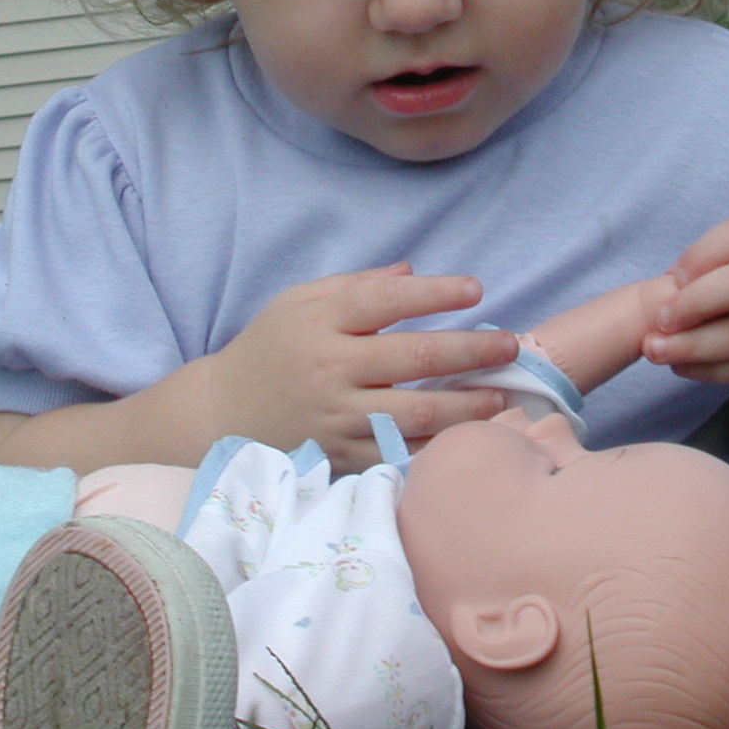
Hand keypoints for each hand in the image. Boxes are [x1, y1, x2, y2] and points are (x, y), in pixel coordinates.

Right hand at [189, 263, 518, 471]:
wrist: (217, 416)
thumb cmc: (267, 351)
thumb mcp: (298, 302)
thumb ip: (355, 284)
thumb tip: (413, 271)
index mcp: (322, 323)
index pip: (386, 300)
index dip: (435, 292)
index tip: (476, 289)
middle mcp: (330, 369)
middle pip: (414, 357)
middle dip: (472, 350)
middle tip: (511, 344)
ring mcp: (335, 418)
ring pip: (414, 413)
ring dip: (466, 405)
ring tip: (501, 397)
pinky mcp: (338, 457)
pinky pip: (396, 455)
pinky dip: (433, 448)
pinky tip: (464, 440)